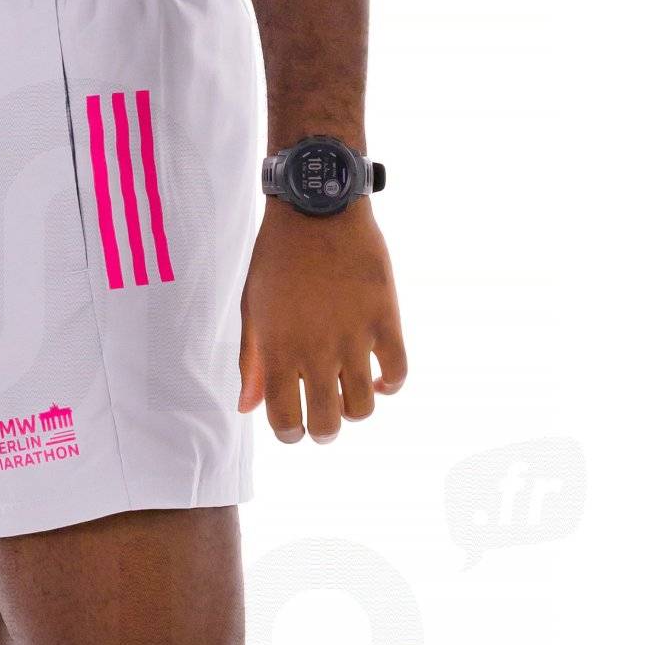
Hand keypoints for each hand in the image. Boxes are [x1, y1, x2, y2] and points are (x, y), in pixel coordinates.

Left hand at [238, 198, 406, 441]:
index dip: (290, 435)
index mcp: (278, 351)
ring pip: (363, 407)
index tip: (294, 431)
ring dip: (355, 411)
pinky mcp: (384, 319)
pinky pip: (397, 372)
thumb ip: (252, 362)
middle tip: (324, 423)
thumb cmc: (278, 259)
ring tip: (349, 396)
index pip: (285, 420)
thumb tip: (248, 408)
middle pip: (327, 422)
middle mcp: (316, 351)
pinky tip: (378, 378)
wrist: (318, 209)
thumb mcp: (253, 309)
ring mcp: (353, 337)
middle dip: (323, 432)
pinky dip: (390, 384)